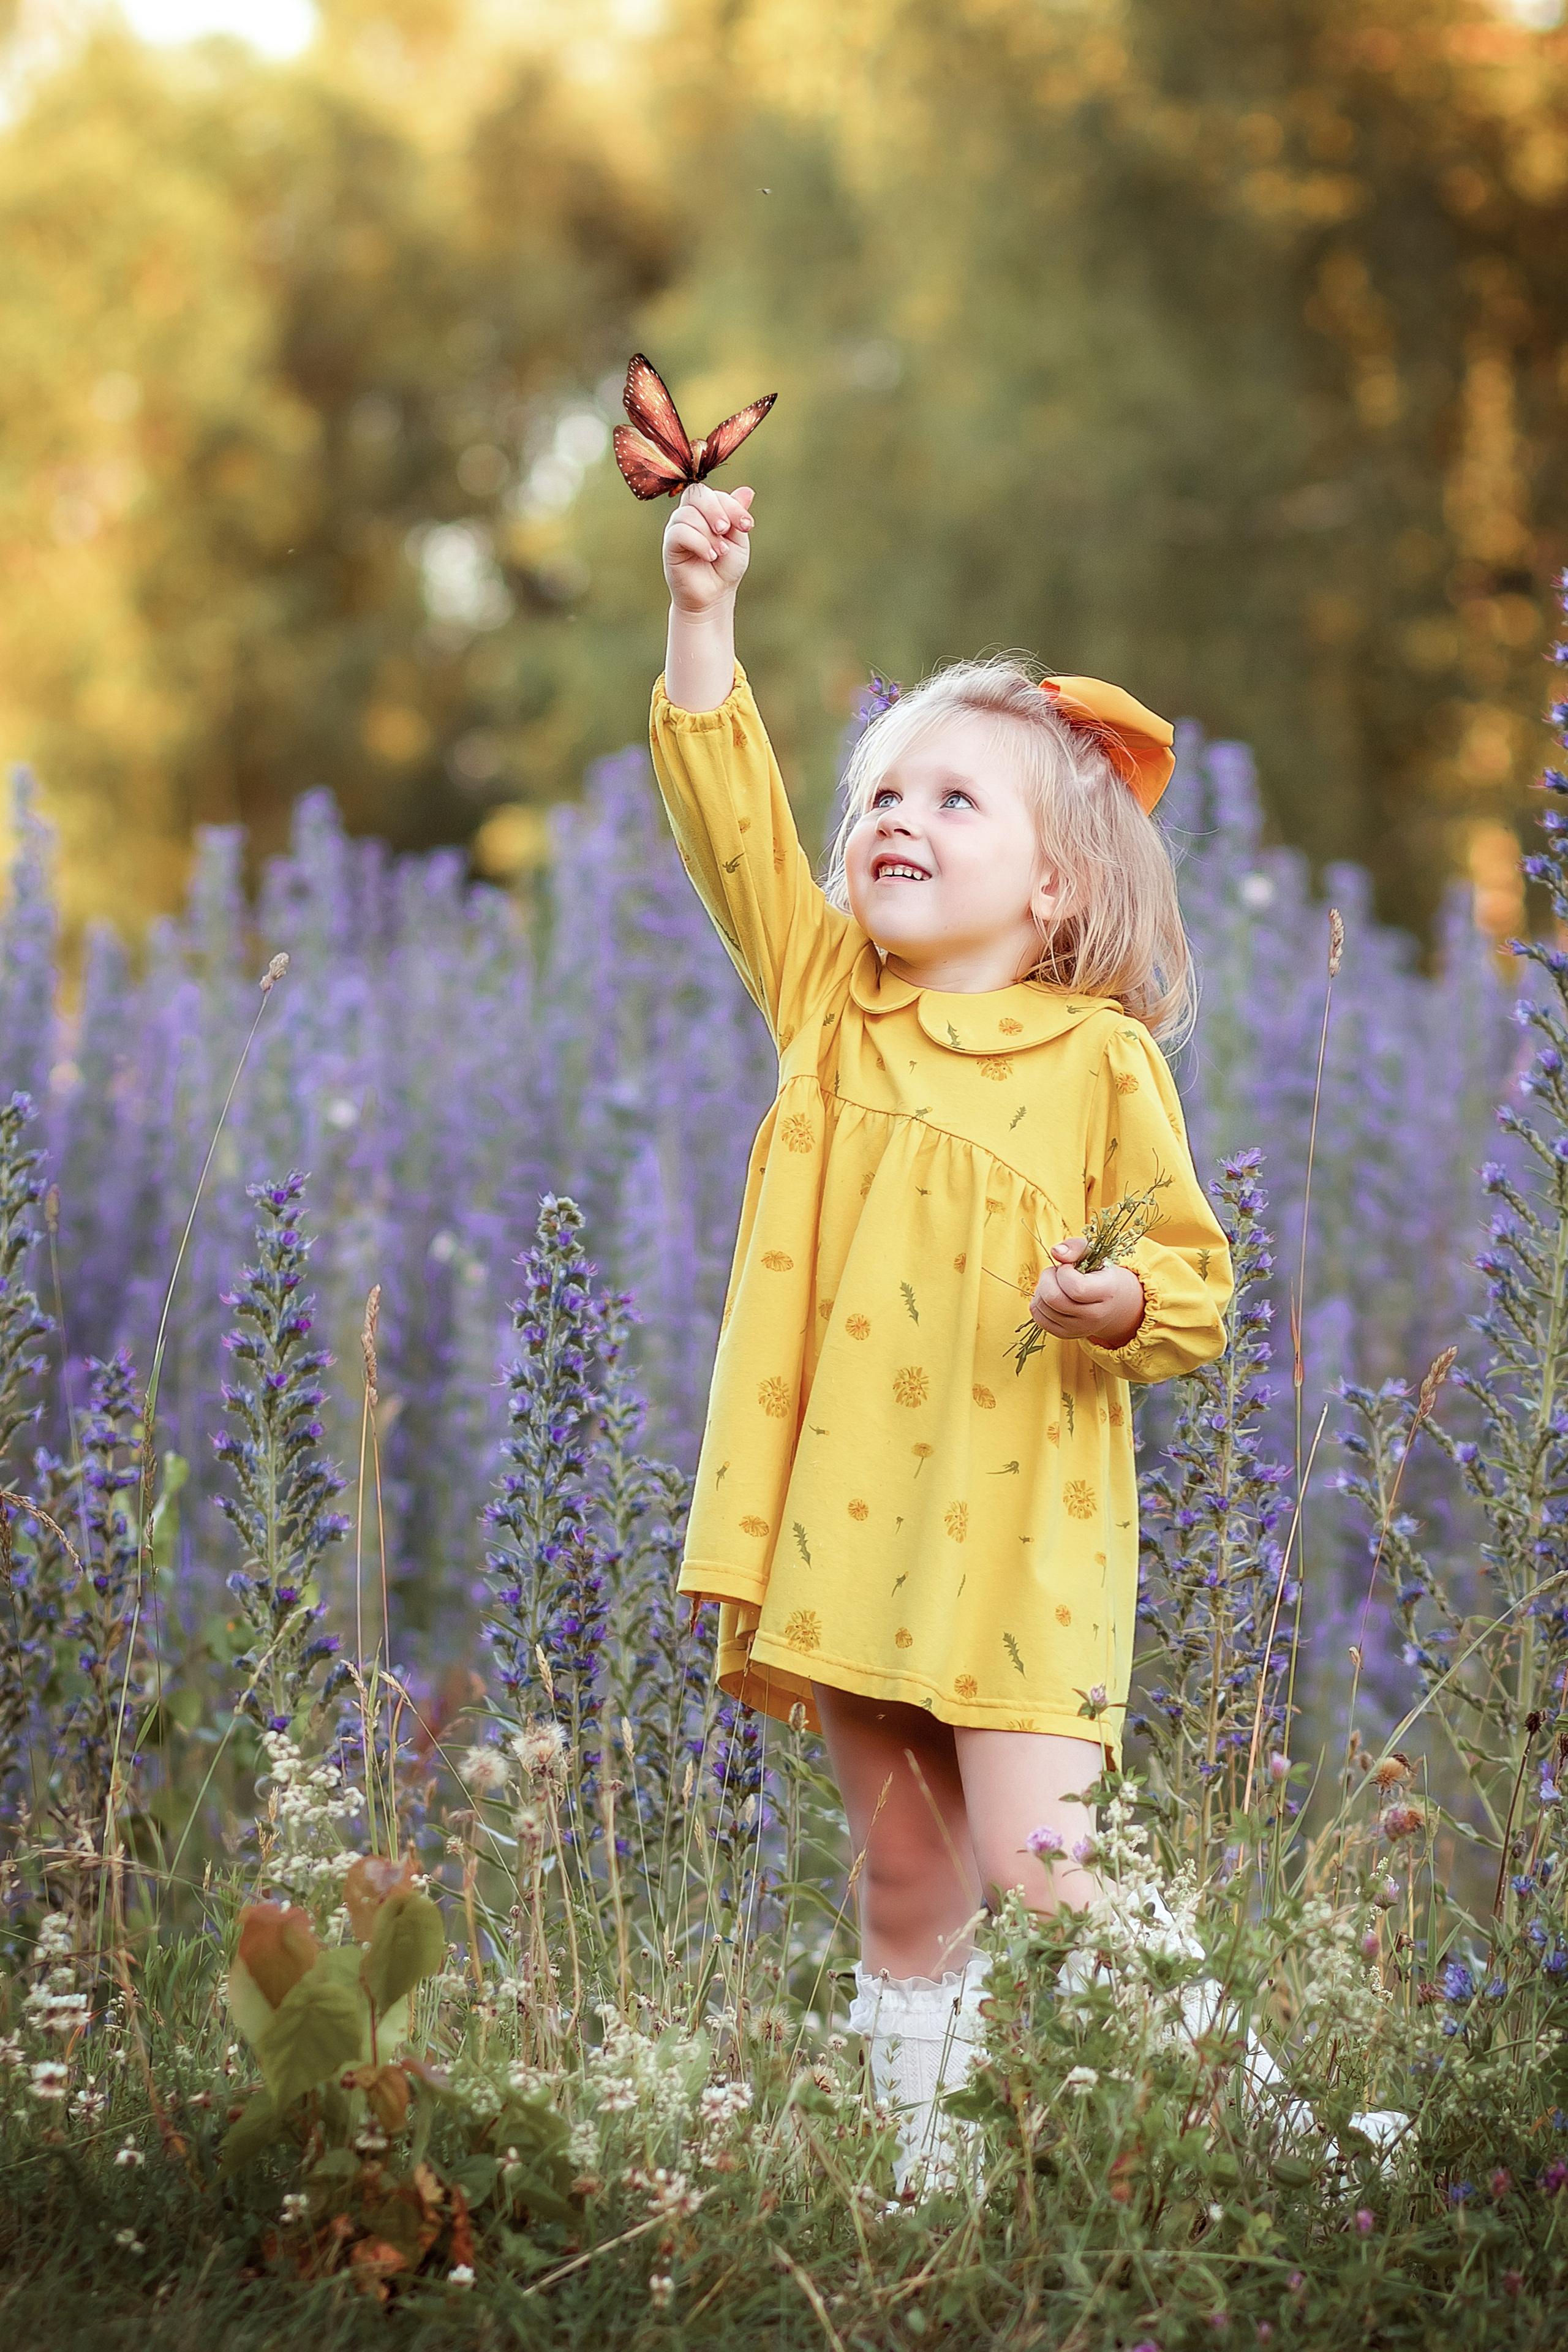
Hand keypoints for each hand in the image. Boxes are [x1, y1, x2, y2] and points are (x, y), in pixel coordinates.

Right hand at [663, 483, 753, 614]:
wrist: (714, 596)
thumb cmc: (725, 568)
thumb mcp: (738, 539)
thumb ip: (738, 515)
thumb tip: (747, 490)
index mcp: (706, 510)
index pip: (714, 494)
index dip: (732, 506)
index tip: (747, 526)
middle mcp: (689, 515)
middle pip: (696, 494)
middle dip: (716, 511)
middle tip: (725, 531)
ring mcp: (677, 528)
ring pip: (688, 514)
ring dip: (709, 534)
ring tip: (719, 553)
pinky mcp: (670, 545)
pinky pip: (680, 531)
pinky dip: (699, 542)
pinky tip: (710, 556)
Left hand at [1029, 1237, 1144, 1348]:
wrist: (1112, 1303)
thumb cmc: (1099, 1273)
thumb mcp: (1094, 1254)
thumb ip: (1076, 1246)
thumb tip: (1056, 1253)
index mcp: (1107, 1293)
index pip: (1076, 1288)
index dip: (1065, 1272)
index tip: (1069, 1267)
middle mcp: (1094, 1317)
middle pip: (1053, 1298)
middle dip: (1048, 1278)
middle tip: (1057, 1272)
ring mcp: (1078, 1329)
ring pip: (1042, 1306)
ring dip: (1042, 1288)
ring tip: (1056, 1283)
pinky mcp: (1064, 1334)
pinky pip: (1037, 1316)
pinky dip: (1038, 1301)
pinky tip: (1051, 1295)